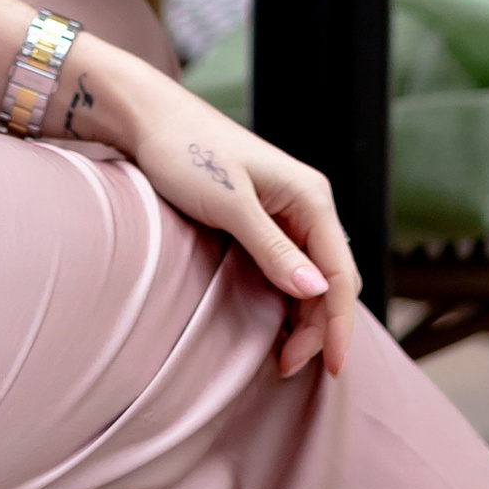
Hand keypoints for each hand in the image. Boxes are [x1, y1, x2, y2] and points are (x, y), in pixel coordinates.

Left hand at [63, 44, 359, 379]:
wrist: (149, 120)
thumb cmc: (185, 152)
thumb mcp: (229, 203)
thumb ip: (272, 248)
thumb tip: (315, 292)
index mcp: (311, 196)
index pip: (340, 273)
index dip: (338, 324)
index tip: (329, 368)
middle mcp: (308, 204)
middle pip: (331, 280)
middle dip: (320, 328)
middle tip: (288, 367)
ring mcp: (288, 211)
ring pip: (312, 277)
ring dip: (304, 318)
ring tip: (281, 357)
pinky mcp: (265, 218)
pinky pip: (290, 267)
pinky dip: (287, 300)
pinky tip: (275, 325)